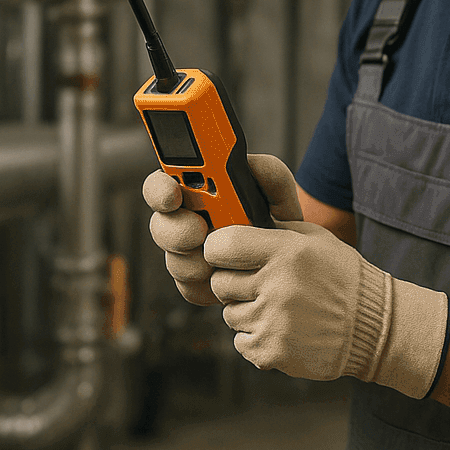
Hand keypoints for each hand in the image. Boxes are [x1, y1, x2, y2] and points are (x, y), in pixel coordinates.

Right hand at [142, 153, 301, 305]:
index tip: (173, 194)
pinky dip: (206, 283)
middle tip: (200, 231)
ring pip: (172, 258)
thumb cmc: (277, 226)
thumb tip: (250, 164)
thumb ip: (270, 173)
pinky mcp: (193, 284)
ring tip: (220, 258)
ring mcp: (187, 254)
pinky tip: (225, 276)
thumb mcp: (281, 196)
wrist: (288, 270)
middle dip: (176, 230)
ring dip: (194, 260)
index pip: (164, 183)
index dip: (160, 188)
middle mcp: (185, 221)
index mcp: (197, 193)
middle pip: (160, 224)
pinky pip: (188, 286)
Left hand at [204, 219, 449, 398]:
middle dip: (234, 283)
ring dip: (248, 312)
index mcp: (287, 251)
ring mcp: (274, 321)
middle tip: (259, 285)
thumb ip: (274, 229)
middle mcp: (277, 285)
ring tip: (280, 309)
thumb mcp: (315, 239)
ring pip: (230, 314)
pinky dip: (256, 337)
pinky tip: (283, 329)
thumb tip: (233, 224)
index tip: (226, 255)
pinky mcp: (272, 351)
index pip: (222, 245)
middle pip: (219, 283)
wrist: (374, 327)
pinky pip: (241, 341)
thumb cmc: (342, 277)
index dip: (218, 250)